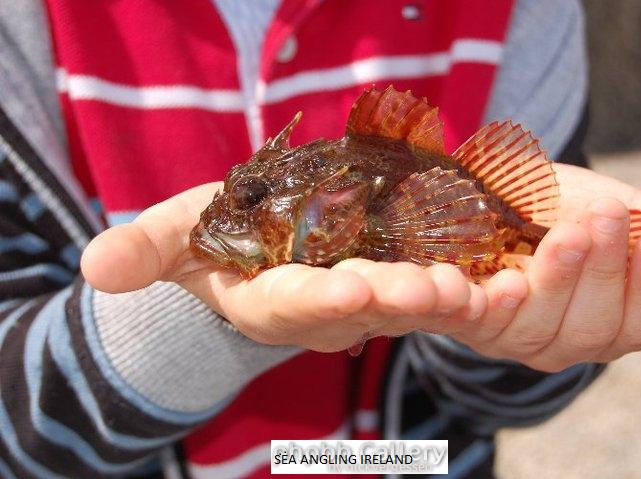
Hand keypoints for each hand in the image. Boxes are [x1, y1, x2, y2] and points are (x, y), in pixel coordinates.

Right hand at [81, 183, 484, 351]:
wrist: (268, 238)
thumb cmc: (220, 234)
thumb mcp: (181, 232)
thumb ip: (147, 248)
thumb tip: (94, 267)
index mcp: (275, 303)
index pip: (295, 306)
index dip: (320, 299)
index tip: (349, 287)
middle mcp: (328, 309)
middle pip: (365, 308)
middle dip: (397, 300)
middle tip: (434, 289)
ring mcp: (373, 296)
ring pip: (409, 298)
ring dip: (442, 292)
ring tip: (474, 280)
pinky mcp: (404, 273)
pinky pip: (437, 273)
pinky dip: (468, 269)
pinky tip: (501, 259)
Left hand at [451, 163, 640, 371]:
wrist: (496, 184)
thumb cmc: (564, 206)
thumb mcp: (626, 217)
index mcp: (608, 324)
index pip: (640, 327)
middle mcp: (561, 342)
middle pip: (591, 330)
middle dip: (603, 273)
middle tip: (608, 215)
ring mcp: (510, 335)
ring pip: (538, 328)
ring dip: (556, 278)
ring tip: (568, 232)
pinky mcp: (465, 317)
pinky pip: (474, 321)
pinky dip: (485, 304)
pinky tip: (495, 281)